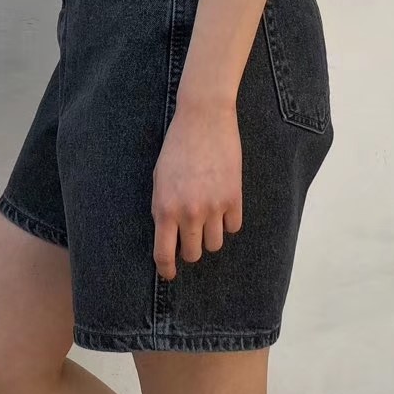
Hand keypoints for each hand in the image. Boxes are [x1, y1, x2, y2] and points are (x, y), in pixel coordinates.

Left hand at [151, 97, 243, 279]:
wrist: (203, 119)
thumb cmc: (176, 147)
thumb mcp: (159, 179)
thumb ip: (163, 209)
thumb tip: (170, 236)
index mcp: (164, 209)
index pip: (164, 254)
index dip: (167, 268)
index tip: (169, 273)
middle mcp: (189, 213)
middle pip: (193, 253)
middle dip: (190, 249)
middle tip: (190, 237)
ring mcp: (214, 206)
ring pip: (215, 244)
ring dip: (210, 236)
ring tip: (207, 219)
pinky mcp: (234, 197)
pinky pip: (234, 227)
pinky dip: (228, 222)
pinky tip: (223, 207)